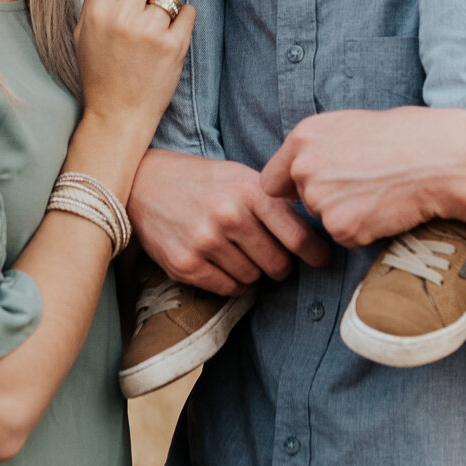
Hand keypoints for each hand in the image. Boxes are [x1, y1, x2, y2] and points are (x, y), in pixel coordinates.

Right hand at [73, 0, 192, 136]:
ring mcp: (151, 31)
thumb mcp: (83, 35)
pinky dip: (184, 15)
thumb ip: (93, 1)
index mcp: (97, 12)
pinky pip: (189, 10)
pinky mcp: (175, 46)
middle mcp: (123, 18)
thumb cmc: (100, 73)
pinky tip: (174, 27)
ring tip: (168, 2)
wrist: (118, 115)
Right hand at [127, 149, 332, 295]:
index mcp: (249, 191)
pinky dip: (233, 283)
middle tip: (273, 258)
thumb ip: (273, 202)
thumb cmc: (201, 181)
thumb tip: (313, 233)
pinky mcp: (185, 264)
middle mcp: (228, 216)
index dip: (314, 253)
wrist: (144, 184)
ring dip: (253, 272)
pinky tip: (225, 265)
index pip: (296, 236)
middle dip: (280, 265)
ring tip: (239, 254)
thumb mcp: (240, 176)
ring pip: (253, 279)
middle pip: (278, 264)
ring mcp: (205, 241)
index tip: (321, 260)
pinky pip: (228, 288)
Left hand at [259, 107, 465, 246]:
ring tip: (381, 193)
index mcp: (303, 137)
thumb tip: (299, 170)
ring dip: (348, 216)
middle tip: (365, 186)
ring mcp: (320, 199)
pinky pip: (347, 238)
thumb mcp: (350, 126)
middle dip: (327, 201)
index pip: (271, 181)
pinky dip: (366, 232)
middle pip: (302, 202)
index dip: (292, 189)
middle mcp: (303, 167)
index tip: (314, 190)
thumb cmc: (406, 136)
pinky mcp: (341, 227)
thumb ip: (318, 148)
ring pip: (325, 221)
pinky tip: (387, 209)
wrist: (442, 158)